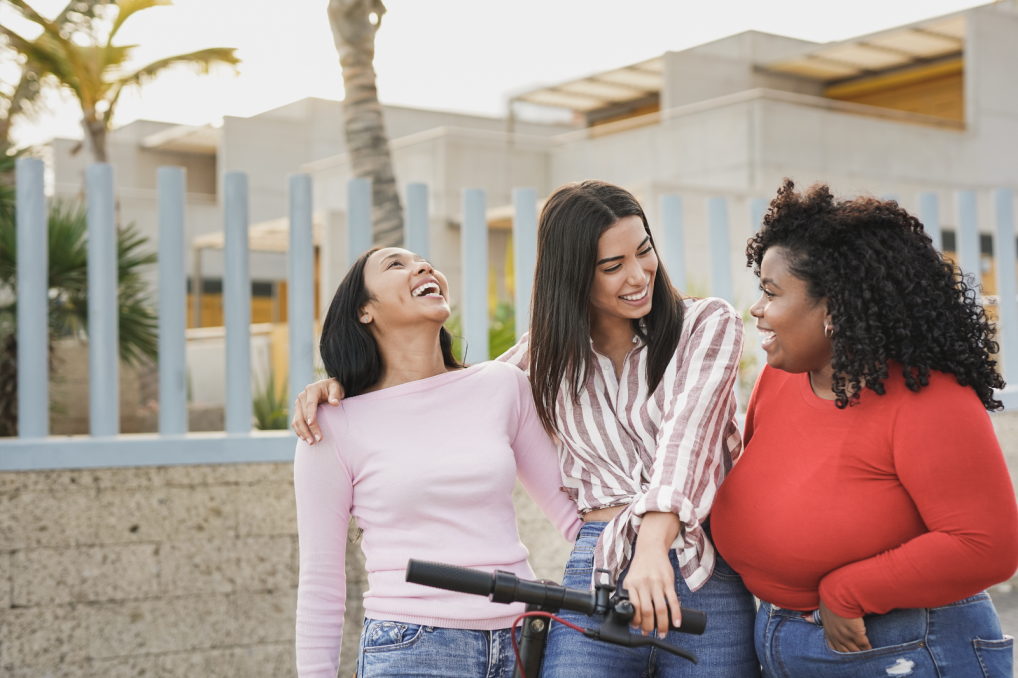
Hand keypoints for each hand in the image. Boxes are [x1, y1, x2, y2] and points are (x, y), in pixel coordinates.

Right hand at [291, 378, 343, 443]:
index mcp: (311, 390)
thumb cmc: (333, 388)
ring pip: (297, 420)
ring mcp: (298, 404)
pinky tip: (305, 438)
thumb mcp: (337, 388)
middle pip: (303, 415)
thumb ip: (336, 394)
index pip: (310, 404)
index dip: (310, 414)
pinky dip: (299, 431)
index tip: (311, 424)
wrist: (327, 388)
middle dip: (309, 428)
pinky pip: (295, 422)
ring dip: (303, 432)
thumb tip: (334, 403)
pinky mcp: (297, 411)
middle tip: (318, 439)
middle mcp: (302, 397)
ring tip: (311, 442)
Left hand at [623, 512, 681, 636]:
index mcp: (631, 584)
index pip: (633, 607)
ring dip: (662, 624)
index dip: (636, 621)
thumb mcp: (630, 579)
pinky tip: (676, 623)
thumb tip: (628, 615)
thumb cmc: (640, 567)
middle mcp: (643, 583)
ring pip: (660, 608)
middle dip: (648, 626)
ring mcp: (656, 582)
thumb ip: (629, 594)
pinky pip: (673, 600)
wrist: (651, 549)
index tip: (638, 628)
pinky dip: (675, 614)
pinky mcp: (668, 581)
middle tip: (649, 633)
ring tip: (662, 632)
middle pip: (647, 611)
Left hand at [818, 599, 870, 652]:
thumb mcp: (820, 610)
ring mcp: (846, 636)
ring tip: (865, 654)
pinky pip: (863, 644)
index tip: (846, 652)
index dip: (841, 650)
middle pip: (845, 651)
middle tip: (858, 656)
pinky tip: (869, 649)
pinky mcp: (856, 632)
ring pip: (854, 650)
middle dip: (851, 653)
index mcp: (828, 631)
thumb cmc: (830, 601)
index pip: (834, 646)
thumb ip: (815, 617)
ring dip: (860, 652)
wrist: (838, 596)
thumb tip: (805, 618)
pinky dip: (867, 648)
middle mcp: (836, 636)